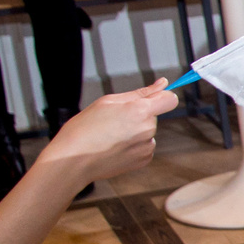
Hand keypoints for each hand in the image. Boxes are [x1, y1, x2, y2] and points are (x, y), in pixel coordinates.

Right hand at [34, 80, 175, 184]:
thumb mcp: (107, 101)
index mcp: (140, 111)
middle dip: (138, 115)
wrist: (73, 160)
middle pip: (152, 116)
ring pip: (147, 131)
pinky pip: (143, 146)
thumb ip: (140, 93)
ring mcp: (147, 146)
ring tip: (110, 136)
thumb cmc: (84, 129)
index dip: (162, 96)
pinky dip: (133, 145)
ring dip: (135, 131)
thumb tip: (162, 83)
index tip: (153, 98)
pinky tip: (114, 147)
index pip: (170, 99)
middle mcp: (148, 129)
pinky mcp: (144, 160)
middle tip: (113, 120)